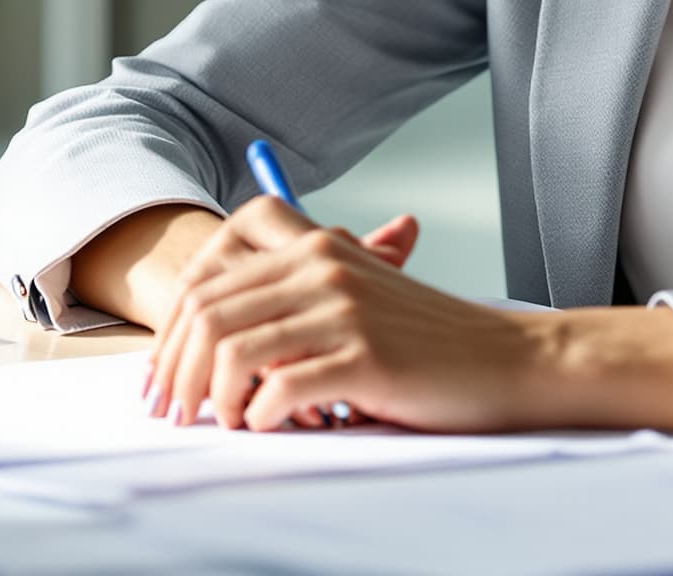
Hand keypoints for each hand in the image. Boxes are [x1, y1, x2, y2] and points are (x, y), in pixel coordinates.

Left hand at [143, 194, 552, 433]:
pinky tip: (270, 427)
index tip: (164, 375)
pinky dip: (260, 417)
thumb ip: (298, 295)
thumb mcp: (361, 295)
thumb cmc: (430, 341)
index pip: (209, 279)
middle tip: (174, 414)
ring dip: (214, 399)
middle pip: (207, 312)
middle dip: (177, 371)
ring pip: (232, 350)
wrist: (508, 359)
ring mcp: (343, 309)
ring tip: (224, 423)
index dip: (172, 333)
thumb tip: (218, 334)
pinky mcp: (365, 356)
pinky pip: (279, 389)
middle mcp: (323, 266)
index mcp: (316, 246)